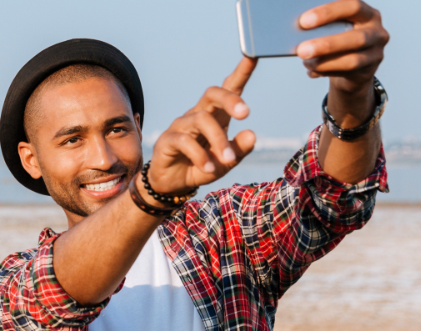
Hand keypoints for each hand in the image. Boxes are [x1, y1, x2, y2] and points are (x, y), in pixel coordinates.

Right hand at [147, 58, 257, 195]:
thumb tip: (251, 134)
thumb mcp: (226, 162)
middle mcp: (198, 115)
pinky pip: (186, 142)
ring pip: (201, 120)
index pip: (228, 89)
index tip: (253, 56)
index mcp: (216, 116)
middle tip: (245, 113)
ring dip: (218, 140)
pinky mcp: (168, 140)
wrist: (172, 184)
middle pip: (212, 94)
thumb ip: (239, 150)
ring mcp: (181, 126)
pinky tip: (208, 168)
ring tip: (226, 161)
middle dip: (230, 99)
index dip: (241, 72)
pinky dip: (201, 156)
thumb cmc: (202, 167)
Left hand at [297, 1, 388, 91]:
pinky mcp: (369, 71)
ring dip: (324, 63)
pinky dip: (326, 71)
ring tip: (305, 62)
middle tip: (301, 50)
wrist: (352, 64)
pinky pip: (347, 74)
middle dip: (326, 45)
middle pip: (357, 38)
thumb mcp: (333, 26)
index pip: (352, 6)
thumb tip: (296, 32)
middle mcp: (376, 31)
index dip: (328, 12)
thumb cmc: (337, 37)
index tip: (303, 21)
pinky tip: (312, 70)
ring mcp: (376, 53)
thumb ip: (322, 26)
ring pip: (353, 60)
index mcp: (366, 13)